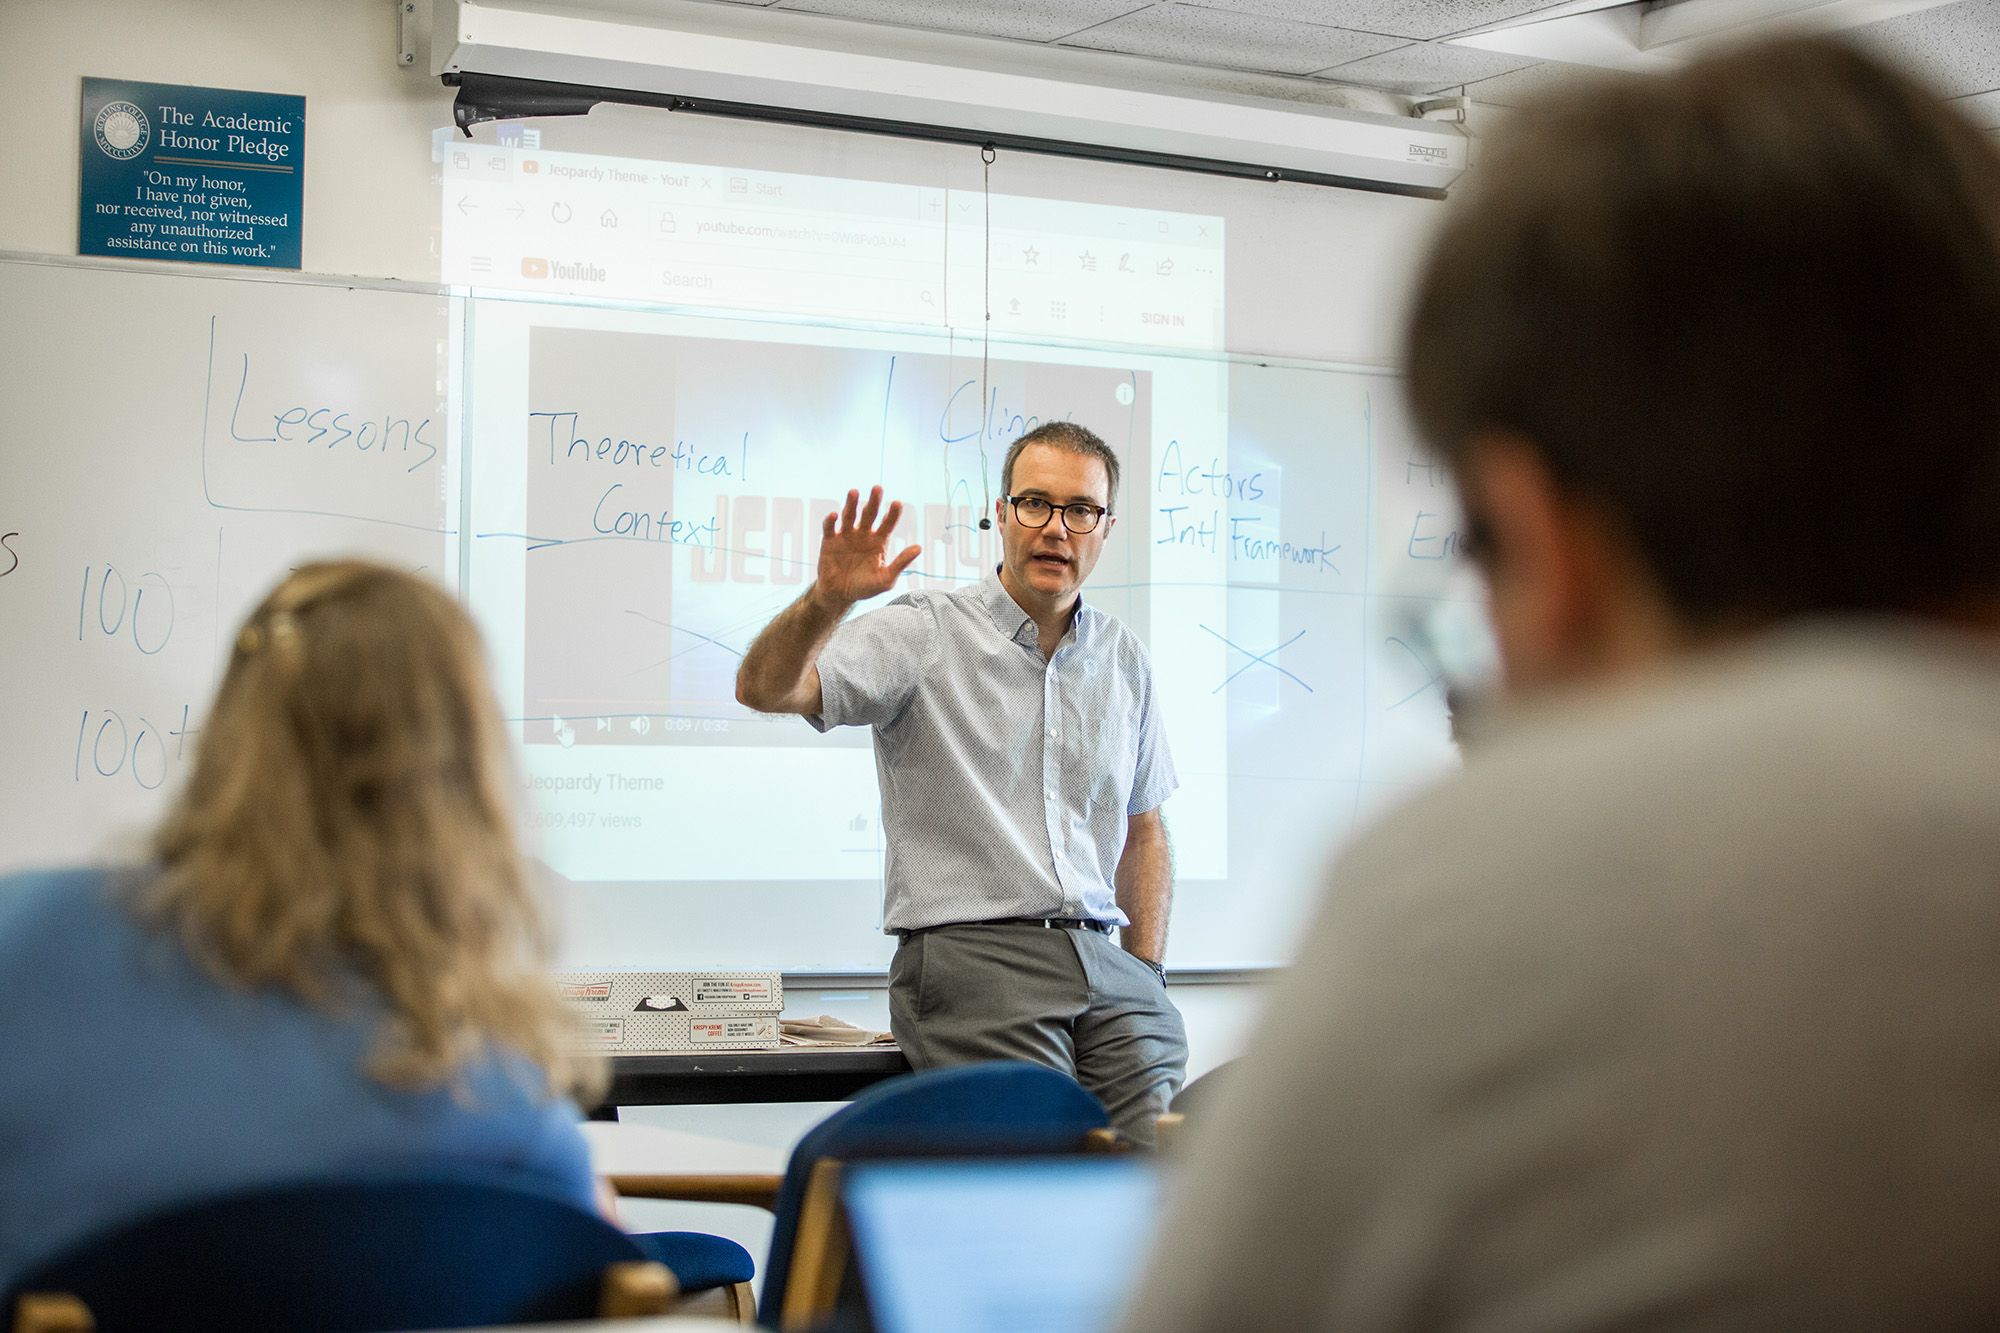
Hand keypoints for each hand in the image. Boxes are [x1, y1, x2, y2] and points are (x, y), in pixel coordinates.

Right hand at [814, 486, 920, 608]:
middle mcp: (863, 534)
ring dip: (851, 503)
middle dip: (874, 501)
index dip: (892, 513)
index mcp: (879, 541)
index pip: (888, 523)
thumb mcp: (886, 579)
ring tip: (854, 492)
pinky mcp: (830, 541)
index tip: (897, 503)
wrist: (840, 595)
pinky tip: (834, 515)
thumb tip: (919, 547)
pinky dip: (831, 520)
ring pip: (850, 515)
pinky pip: (830, 528)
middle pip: (869, 513)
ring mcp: (846, 536)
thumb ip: (901, 563)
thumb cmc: (865, 588)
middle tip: (878, 488)